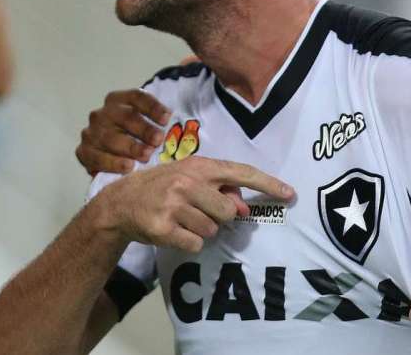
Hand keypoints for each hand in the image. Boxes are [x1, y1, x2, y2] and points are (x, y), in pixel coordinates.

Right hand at [76, 89, 171, 176]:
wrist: (113, 160)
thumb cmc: (138, 139)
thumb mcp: (147, 124)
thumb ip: (160, 119)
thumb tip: (181, 113)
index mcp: (118, 100)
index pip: (136, 96)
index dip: (152, 106)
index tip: (167, 118)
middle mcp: (102, 113)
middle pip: (124, 117)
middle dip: (143, 129)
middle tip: (158, 139)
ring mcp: (91, 132)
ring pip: (110, 137)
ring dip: (130, 147)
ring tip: (146, 155)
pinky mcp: (83, 152)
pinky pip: (97, 157)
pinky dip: (113, 163)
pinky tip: (128, 167)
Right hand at [94, 156, 295, 252]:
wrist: (120, 203)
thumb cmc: (164, 189)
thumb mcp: (190, 180)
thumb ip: (220, 190)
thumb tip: (245, 210)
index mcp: (199, 166)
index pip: (242, 172)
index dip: (268, 184)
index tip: (290, 193)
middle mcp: (187, 183)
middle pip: (229, 212)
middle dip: (219, 217)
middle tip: (198, 211)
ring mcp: (174, 205)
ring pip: (212, 230)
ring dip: (202, 230)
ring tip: (181, 219)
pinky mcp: (163, 228)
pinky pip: (196, 244)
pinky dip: (189, 242)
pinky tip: (174, 231)